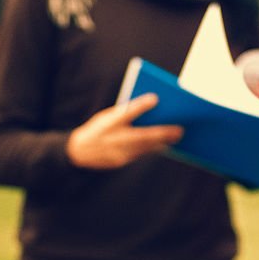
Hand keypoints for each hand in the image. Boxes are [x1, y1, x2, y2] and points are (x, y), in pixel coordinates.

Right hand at [66, 94, 182, 168]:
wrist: (79, 151)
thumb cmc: (98, 129)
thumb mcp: (108, 116)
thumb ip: (127, 111)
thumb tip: (150, 104)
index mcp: (109, 122)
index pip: (126, 111)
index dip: (140, 105)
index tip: (155, 98)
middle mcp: (113, 137)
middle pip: (141, 134)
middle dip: (162, 133)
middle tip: (179, 129)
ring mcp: (116, 151)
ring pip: (143, 147)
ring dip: (160, 142)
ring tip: (176, 137)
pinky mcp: (120, 161)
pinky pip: (139, 154)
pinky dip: (152, 149)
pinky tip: (163, 145)